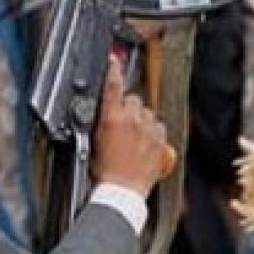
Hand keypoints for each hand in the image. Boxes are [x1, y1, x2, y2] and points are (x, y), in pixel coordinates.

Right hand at [89, 63, 175, 195]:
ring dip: (140, 120)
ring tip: (132, 140)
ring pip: (147, 112)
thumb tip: (106, 109)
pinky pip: (157, 126)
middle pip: (133, 99)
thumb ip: (102, 120)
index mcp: (112, 118)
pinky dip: (151, 132)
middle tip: (121, 125)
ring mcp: (149, 129)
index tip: (113, 61)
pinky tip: (143, 145)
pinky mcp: (160, 140)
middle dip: (128, 108)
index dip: (113, 70)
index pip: (113, 85)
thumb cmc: (104, 172)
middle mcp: (133, 120)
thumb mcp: (93, 141)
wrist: (122, 192)